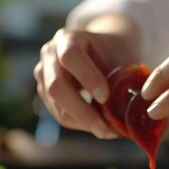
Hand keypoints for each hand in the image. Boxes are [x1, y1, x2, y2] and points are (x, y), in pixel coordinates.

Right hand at [34, 19, 138, 138]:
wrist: (102, 50)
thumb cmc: (115, 54)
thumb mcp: (121, 60)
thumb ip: (123, 83)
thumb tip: (125, 119)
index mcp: (68, 38)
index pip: (70, 56)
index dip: (87, 77)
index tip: (106, 96)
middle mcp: (49, 53)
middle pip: (56, 86)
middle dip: (82, 111)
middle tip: (105, 128)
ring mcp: (43, 74)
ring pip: (56, 105)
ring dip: (82, 122)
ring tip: (107, 130)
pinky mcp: (45, 93)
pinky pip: (59, 114)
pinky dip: (79, 124)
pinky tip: (98, 126)